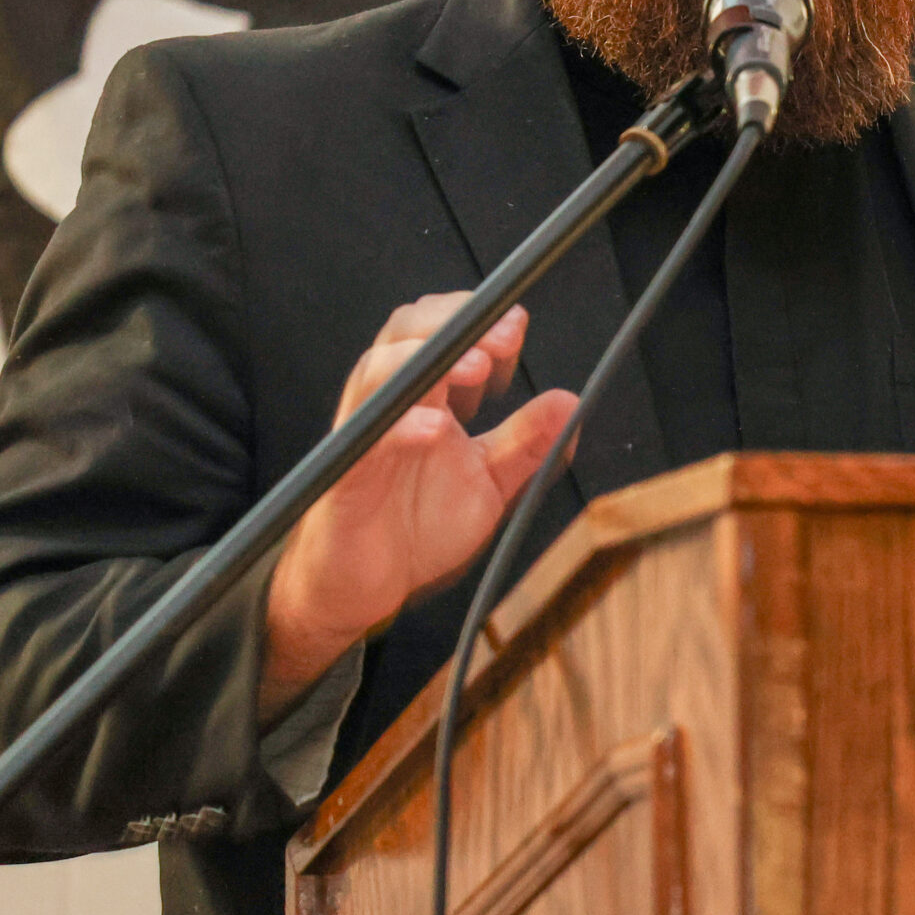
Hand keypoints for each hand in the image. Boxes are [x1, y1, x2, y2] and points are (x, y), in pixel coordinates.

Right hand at [257, 295, 575, 723]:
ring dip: (425, 360)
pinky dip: (401, 428)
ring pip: (375, 373)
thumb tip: (570, 400)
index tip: (518, 328)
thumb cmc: (415, 527)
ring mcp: (364, 440)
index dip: (479, 322)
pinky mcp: (344, 481)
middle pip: (404, 333)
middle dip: (455, 323)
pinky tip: (436, 428)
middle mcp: (390, 407)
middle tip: (504, 336)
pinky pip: (364, 444)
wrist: (363, 591)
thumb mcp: (488, 482)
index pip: (442, 335)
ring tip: (476, 366)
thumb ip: (526, 443)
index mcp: (424, 399)